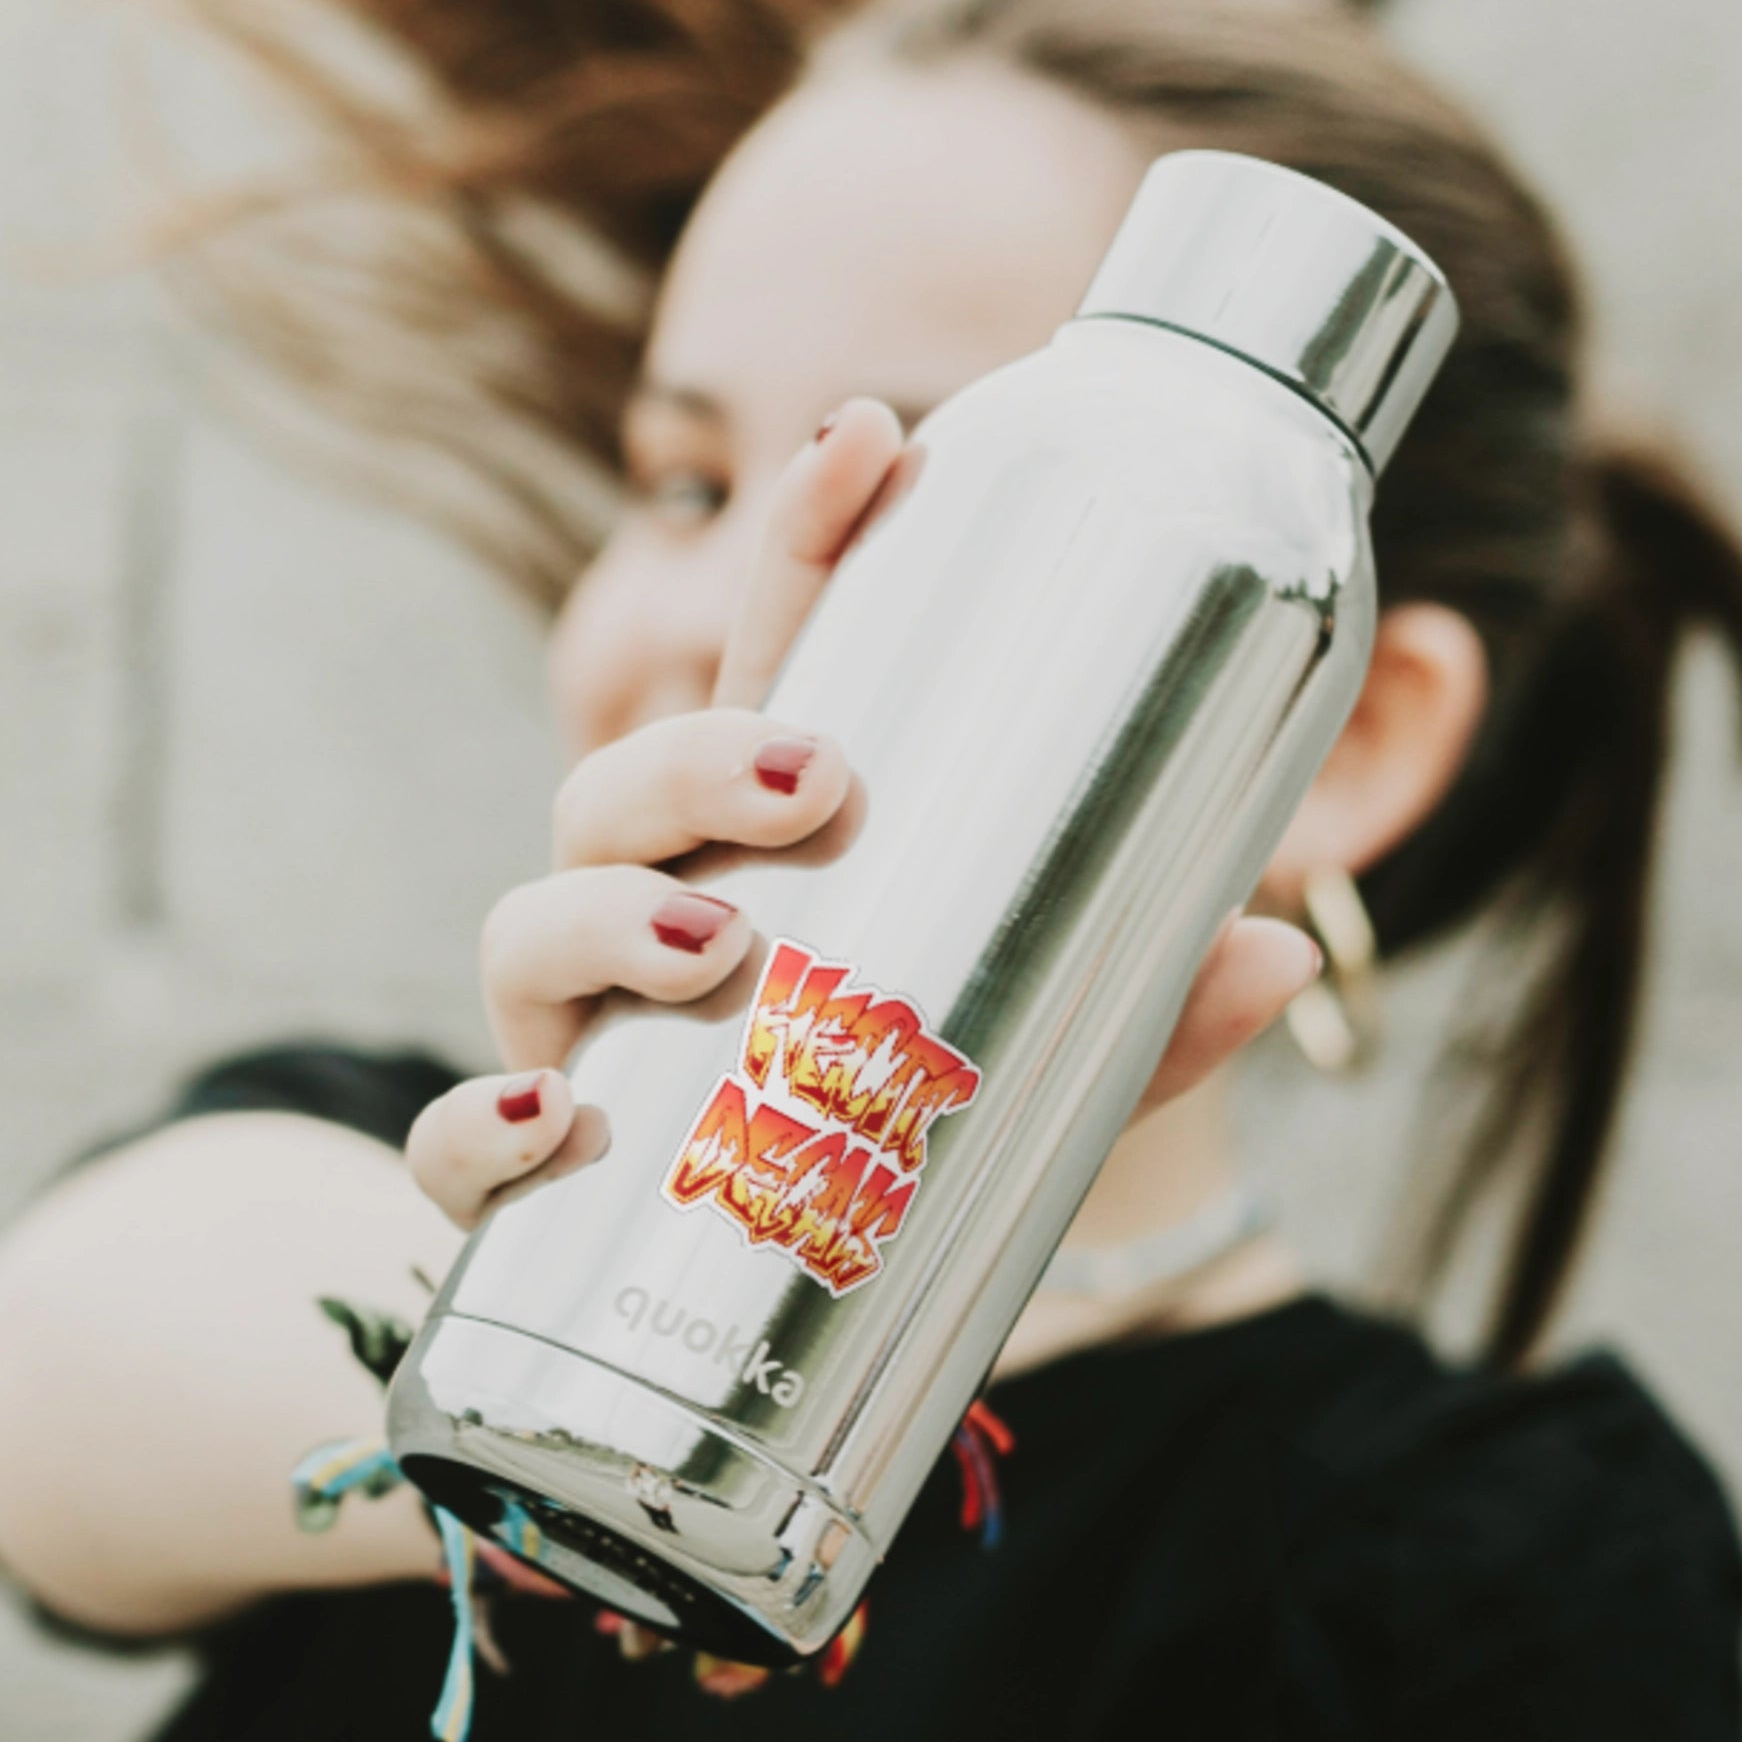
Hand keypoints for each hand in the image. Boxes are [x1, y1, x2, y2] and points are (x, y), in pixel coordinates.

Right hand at [408, 401, 1322, 1229]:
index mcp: (761, 848)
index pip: (770, 666)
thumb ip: (1154, 1008)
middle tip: (820, 776)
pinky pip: (455, 1152)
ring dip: (603, 918)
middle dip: (699, 754)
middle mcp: (643, 919)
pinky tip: (552, 1122)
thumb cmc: (909, 1128)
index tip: (871, 437)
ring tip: (716, 943)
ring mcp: (569, 1039)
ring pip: (528, 932)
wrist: (812, 1304)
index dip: (802, 542)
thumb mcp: (1060, 1061)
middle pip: (622, 786)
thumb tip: (1286, 947)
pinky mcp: (524, 1182)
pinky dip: (478, 1130)